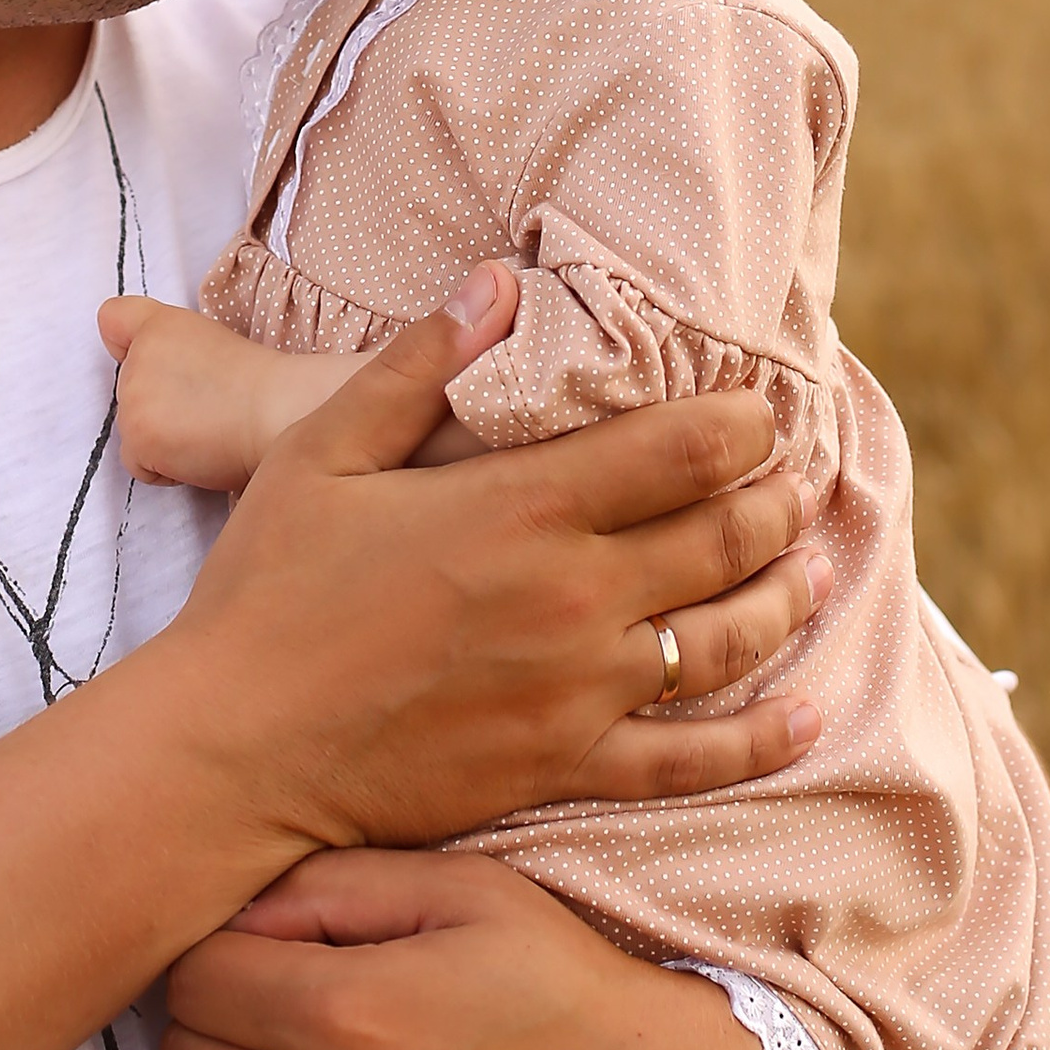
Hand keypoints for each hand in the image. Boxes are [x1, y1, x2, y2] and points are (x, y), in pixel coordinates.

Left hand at [99, 293, 366, 490]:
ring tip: (207, 432)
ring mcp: (133, 397)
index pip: (113, 318)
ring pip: (132, 429)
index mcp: (161, 325)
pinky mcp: (138, 437)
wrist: (280, 411)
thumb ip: (174, 351)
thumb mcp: (213, 343)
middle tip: (205, 409)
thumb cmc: (262, 387)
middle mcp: (139, 356)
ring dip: (161, 439)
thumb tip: (161, 380)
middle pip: (127, 391)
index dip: (128, 344)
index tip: (159, 365)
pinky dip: (164, 468)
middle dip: (157, 405)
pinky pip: (138, 463)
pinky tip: (199, 454)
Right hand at [165, 273, 825, 861]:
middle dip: (776, 502)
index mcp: (522, 507)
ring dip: (787, 596)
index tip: (759, 411)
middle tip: (794, 481)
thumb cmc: (265, 591)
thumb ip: (419, 364)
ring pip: (729, 639)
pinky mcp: (566, 768)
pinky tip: (810, 714)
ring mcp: (578, 692)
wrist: (233, 749)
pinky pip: (693, 758)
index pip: (681, 448)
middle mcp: (573, 598)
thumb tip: (499, 281)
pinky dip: (765, 738)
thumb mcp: (322, 451)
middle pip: (725, 538)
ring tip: (815, 568)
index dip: (742, 423)